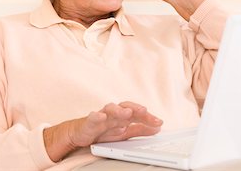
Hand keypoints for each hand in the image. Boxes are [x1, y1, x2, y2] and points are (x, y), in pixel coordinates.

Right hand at [43, 101, 162, 161]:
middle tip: (145, 111)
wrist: (81, 133)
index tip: (159, 122)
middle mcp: (113, 114)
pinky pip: (92, 117)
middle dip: (135, 108)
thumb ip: (140, 130)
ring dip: (119, 110)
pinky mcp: (89, 122)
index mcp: (122, 117)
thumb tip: (157, 128)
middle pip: (125, 107)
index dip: (148, 117)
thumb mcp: (125, 133)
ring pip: (110, 109)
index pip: (137, 114)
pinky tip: (101, 116)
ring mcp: (101, 116)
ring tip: (126, 113)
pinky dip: (97, 115)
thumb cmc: (102, 130)